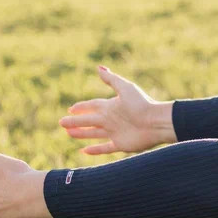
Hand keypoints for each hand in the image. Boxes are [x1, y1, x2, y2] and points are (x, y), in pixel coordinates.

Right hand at [58, 65, 175, 154]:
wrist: (156, 122)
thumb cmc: (142, 103)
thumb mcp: (125, 88)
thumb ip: (111, 79)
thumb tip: (98, 67)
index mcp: (111, 106)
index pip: (92, 106)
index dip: (81, 107)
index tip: (71, 109)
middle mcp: (111, 119)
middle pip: (89, 120)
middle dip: (75, 121)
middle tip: (61, 122)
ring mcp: (115, 132)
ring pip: (94, 133)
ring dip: (81, 134)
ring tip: (68, 133)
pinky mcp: (121, 144)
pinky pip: (105, 148)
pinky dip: (95, 150)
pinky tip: (84, 150)